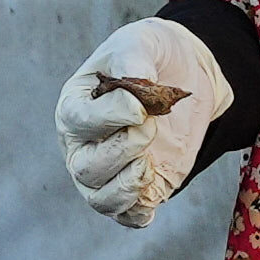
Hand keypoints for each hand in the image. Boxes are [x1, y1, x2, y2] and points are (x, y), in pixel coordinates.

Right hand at [57, 19, 225, 224]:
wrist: (184, 75)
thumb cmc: (152, 56)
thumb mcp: (142, 43)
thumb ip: (134, 58)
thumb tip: (135, 87)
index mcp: (75, 106)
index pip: (77, 120)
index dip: (107, 117)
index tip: (139, 107)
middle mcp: (83, 145)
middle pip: (85, 168)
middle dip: (120, 152)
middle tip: (150, 127)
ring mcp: (107, 171)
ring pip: (101, 199)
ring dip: (128, 186)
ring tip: (150, 162)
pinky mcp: (137, 189)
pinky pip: (128, 215)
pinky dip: (140, 210)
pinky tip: (155, 184)